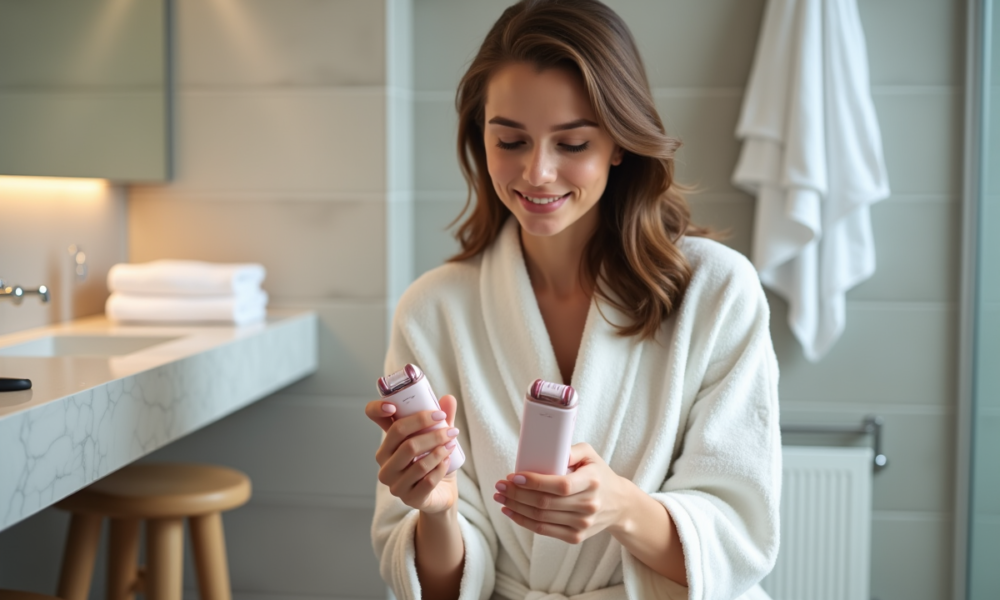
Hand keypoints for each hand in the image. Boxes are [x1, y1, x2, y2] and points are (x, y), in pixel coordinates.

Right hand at [365, 395, 460, 513]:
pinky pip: (426, 481)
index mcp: (388, 442)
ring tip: (452, 443)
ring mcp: (394, 483)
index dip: (378, 409)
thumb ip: (442, 419)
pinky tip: (447, 461)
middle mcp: (385, 462)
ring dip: (439, 450)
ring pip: (417, 462)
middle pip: (403, 440)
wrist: (441, 492)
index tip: (393, 407)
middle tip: (450, 429)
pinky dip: (440, 468)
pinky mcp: (409, 499)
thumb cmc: (433, 461)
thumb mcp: (437, 437)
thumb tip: (449, 398)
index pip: (372, 417)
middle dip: (430, 431)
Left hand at [493, 442, 630, 543]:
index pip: (560, 485)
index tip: (514, 476)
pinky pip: (544, 530)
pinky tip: (511, 511)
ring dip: (515, 507)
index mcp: (592, 481)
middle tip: (500, 485)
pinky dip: (523, 521)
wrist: (618, 504)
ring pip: (541, 517)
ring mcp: (582, 523)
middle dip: (517, 494)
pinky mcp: (576, 536)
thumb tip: (551, 451)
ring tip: (500, 497)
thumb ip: (572, 450)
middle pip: (545, 503)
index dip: (534, 482)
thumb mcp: (591, 455)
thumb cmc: (598, 475)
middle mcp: (588, 504)